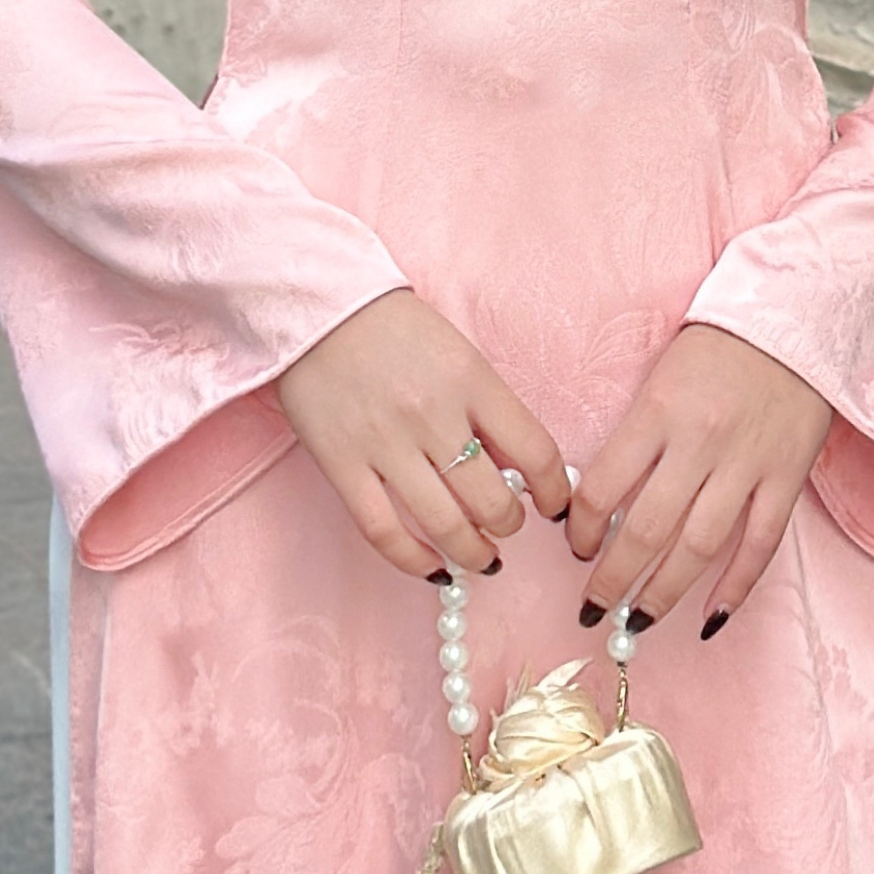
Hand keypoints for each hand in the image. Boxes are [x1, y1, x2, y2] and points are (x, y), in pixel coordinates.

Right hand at [278, 290, 568, 580]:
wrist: (319, 307)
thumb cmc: (396, 331)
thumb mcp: (459, 355)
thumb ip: (489, 409)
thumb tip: (520, 473)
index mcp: (472, 381)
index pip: (536, 452)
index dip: (554, 492)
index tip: (553, 506)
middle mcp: (433, 415)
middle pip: (492, 500)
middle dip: (509, 525)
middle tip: (506, 526)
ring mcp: (385, 443)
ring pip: (444, 524)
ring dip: (473, 552)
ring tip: (481, 557)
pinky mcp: (342, 464)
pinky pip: (383, 531)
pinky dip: (415, 560)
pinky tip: (434, 566)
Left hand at [569, 323, 831, 638]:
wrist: (791, 318)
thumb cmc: (716, 348)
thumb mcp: (659, 379)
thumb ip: (636, 437)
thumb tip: (601, 501)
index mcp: (657, 411)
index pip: (603, 486)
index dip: (581, 528)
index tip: (575, 547)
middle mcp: (699, 441)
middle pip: (645, 529)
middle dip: (612, 579)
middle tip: (593, 608)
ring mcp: (746, 463)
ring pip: (698, 546)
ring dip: (663, 593)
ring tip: (637, 622)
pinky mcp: (786, 476)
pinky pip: (760, 544)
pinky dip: (735, 587)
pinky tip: (710, 618)